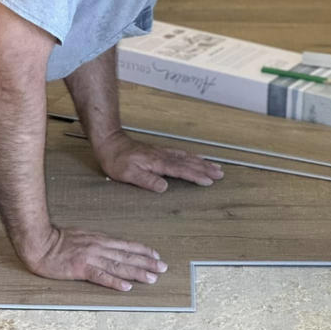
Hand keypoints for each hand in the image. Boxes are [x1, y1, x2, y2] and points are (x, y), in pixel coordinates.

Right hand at [21, 226, 167, 291]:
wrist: (40, 243)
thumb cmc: (57, 240)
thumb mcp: (81, 236)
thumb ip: (96, 242)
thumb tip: (110, 247)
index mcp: (99, 240)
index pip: (125, 246)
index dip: (142, 250)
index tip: (156, 255)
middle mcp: (98, 247)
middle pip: (127, 256)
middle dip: (147, 262)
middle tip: (163, 268)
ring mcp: (90, 258)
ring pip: (118, 266)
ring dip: (137, 272)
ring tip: (152, 278)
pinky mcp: (81, 269)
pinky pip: (101, 276)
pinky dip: (115, 282)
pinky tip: (126, 286)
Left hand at [97, 133, 223, 192]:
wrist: (110, 142)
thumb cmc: (116, 160)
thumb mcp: (127, 174)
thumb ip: (147, 180)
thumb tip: (165, 187)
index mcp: (157, 163)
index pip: (181, 170)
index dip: (196, 176)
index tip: (209, 181)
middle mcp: (163, 156)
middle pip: (188, 162)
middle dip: (205, 168)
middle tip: (220, 174)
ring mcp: (162, 152)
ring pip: (186, 157)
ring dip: (202, 162)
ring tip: (215, 167)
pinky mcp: (159, 151)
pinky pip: (180, 153)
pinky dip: (192, 156)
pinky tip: (196, 157)